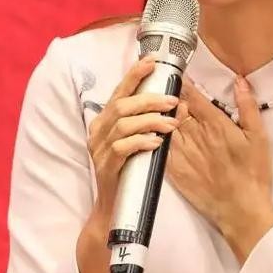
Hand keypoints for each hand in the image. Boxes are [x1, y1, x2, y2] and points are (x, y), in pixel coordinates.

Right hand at [80, 56, 180, 272]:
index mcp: (105, 121)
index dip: (135, 74)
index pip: (120, 91)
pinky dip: (141, 142)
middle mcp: (98, 132)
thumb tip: (174, 99)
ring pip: (122, 124)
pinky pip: (122, 149)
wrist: (115, 211)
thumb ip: (148, 122)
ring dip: (149, 120)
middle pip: (121, 104)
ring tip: (171, 122)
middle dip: (149, 98)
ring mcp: (99, 151)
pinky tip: (157, 143)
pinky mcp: (106, 169)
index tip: (153, 61)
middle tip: (172, 100)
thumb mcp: (139, 142)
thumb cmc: (132, 173)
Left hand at [167, 76, 272, 263]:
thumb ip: (248, 107)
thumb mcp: (259, 137)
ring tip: (150, 105)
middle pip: (174, 109)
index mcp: (216, 125)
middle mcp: (196, 137)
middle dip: (166, 96)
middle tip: (158, 84)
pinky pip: (159, 148)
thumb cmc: (254, 174)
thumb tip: (239, 81)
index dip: (181, 83)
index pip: (193, 97)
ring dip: (157, 114)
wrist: (242, 210)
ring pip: (163, 126)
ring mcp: (183, 154)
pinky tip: (149, 131)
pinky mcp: (175, 171)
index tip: (173, 72)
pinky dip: (154, 137)